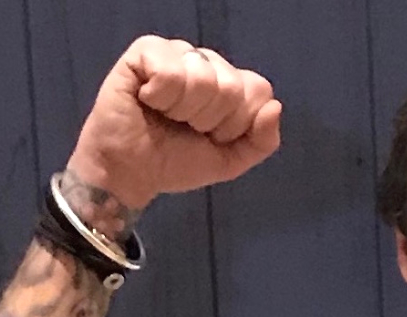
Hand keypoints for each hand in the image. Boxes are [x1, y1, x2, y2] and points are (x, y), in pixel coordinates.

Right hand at [66, 35, 281, 211]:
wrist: (132, 174)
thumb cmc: (176, 162)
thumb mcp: (230, 160)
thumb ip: (262, 141)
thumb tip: (274, 107)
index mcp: (229, 83)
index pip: (258, 89)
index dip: (237, 123)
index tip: (212, 137)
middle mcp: (206, 63)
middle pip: (233, 85)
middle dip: (210, 120)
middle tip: (185, 128)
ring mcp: (177, 53)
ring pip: (204, 77)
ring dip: (184, 110)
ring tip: (166, 115)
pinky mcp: (145, 52)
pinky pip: (171, 71)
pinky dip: (161, 97)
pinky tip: (147, 100)